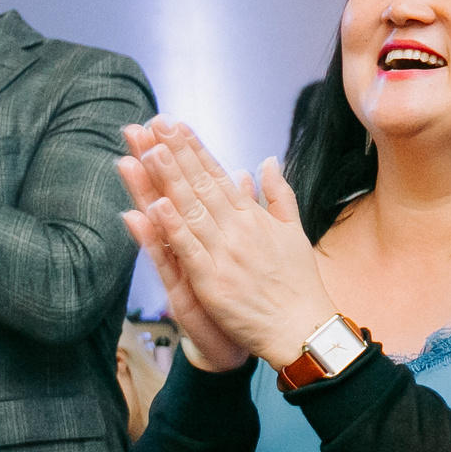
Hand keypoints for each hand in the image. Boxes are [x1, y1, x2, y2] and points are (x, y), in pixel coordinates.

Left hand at [120, 118, 337, 369]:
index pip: (217, 175)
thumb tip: (267, 162)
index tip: (174, 125)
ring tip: (148, 151)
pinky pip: (189, 251)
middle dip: (175, 153)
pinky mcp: (214, 282)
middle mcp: (238, 230)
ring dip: (168, 180)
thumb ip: (278, 194)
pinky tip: (155, 207)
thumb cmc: (298, 283)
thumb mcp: (293, 231)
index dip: (194, 149)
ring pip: (191, 211)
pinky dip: (172, 229)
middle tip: (154, 123)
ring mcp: (225, 255)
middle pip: (201, 185)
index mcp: (253, 217)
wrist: (302, 328)